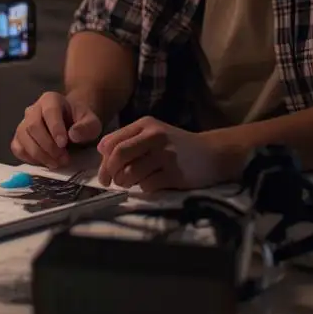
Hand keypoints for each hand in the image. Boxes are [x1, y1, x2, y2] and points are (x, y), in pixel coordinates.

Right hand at [11, 92, 101, 167]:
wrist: (71, 124)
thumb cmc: (80, 122)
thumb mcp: (91, 122)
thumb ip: (86, 127)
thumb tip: (73, 135)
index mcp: (50, 99)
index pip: (50, 112)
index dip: (55, 128)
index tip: (64, 144)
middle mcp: (33, 109)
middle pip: (33, 126)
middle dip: (48, 146)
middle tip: (63, 159)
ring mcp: (23, 123)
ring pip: (23, 137)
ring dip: (39, 154)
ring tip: (56, 163)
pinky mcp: (19, 138)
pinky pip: (17, 148)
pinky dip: (28, 158)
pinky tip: (43, 162)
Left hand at [95, 117, 239, 192]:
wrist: (212, 153)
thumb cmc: (176, 145)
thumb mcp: (153, 133)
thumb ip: (127, 139)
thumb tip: (101, 151)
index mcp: (146, 125)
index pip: (112, 142)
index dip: (103, 161)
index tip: (104, 173)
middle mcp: (155, 136)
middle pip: (118, 156)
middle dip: (110, 172)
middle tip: (111, 182)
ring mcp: (165, 155)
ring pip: (130, 173)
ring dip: (125, 183)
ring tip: (131, 184)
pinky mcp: (174, 173)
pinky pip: (147, 185)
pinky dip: (143, 188)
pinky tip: (150, 184)